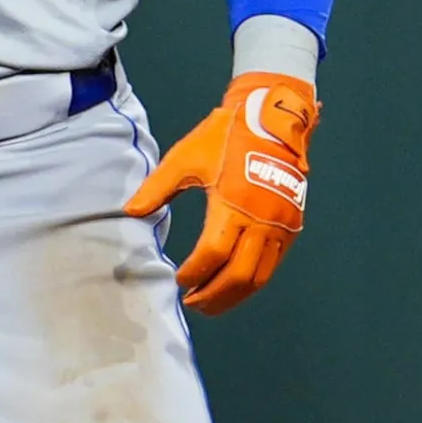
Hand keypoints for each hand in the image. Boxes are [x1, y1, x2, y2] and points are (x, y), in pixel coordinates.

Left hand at [124, 72, 317, 314]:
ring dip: (234, 296)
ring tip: (210, 302)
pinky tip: (234, 284)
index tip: (178, 280)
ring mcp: (280, 227)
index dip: (194, 273)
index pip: (212, 254)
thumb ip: (157, 188)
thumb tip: (130, 211)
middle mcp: (260, 222)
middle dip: (214, 296)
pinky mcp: (291, 226)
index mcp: (232, 205)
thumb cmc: (224, 137)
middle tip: (192, 303)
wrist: (271, 119)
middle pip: (238, 276)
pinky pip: (272, 265)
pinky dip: (252, 281)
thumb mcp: (185, 158)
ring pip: (259, 277)